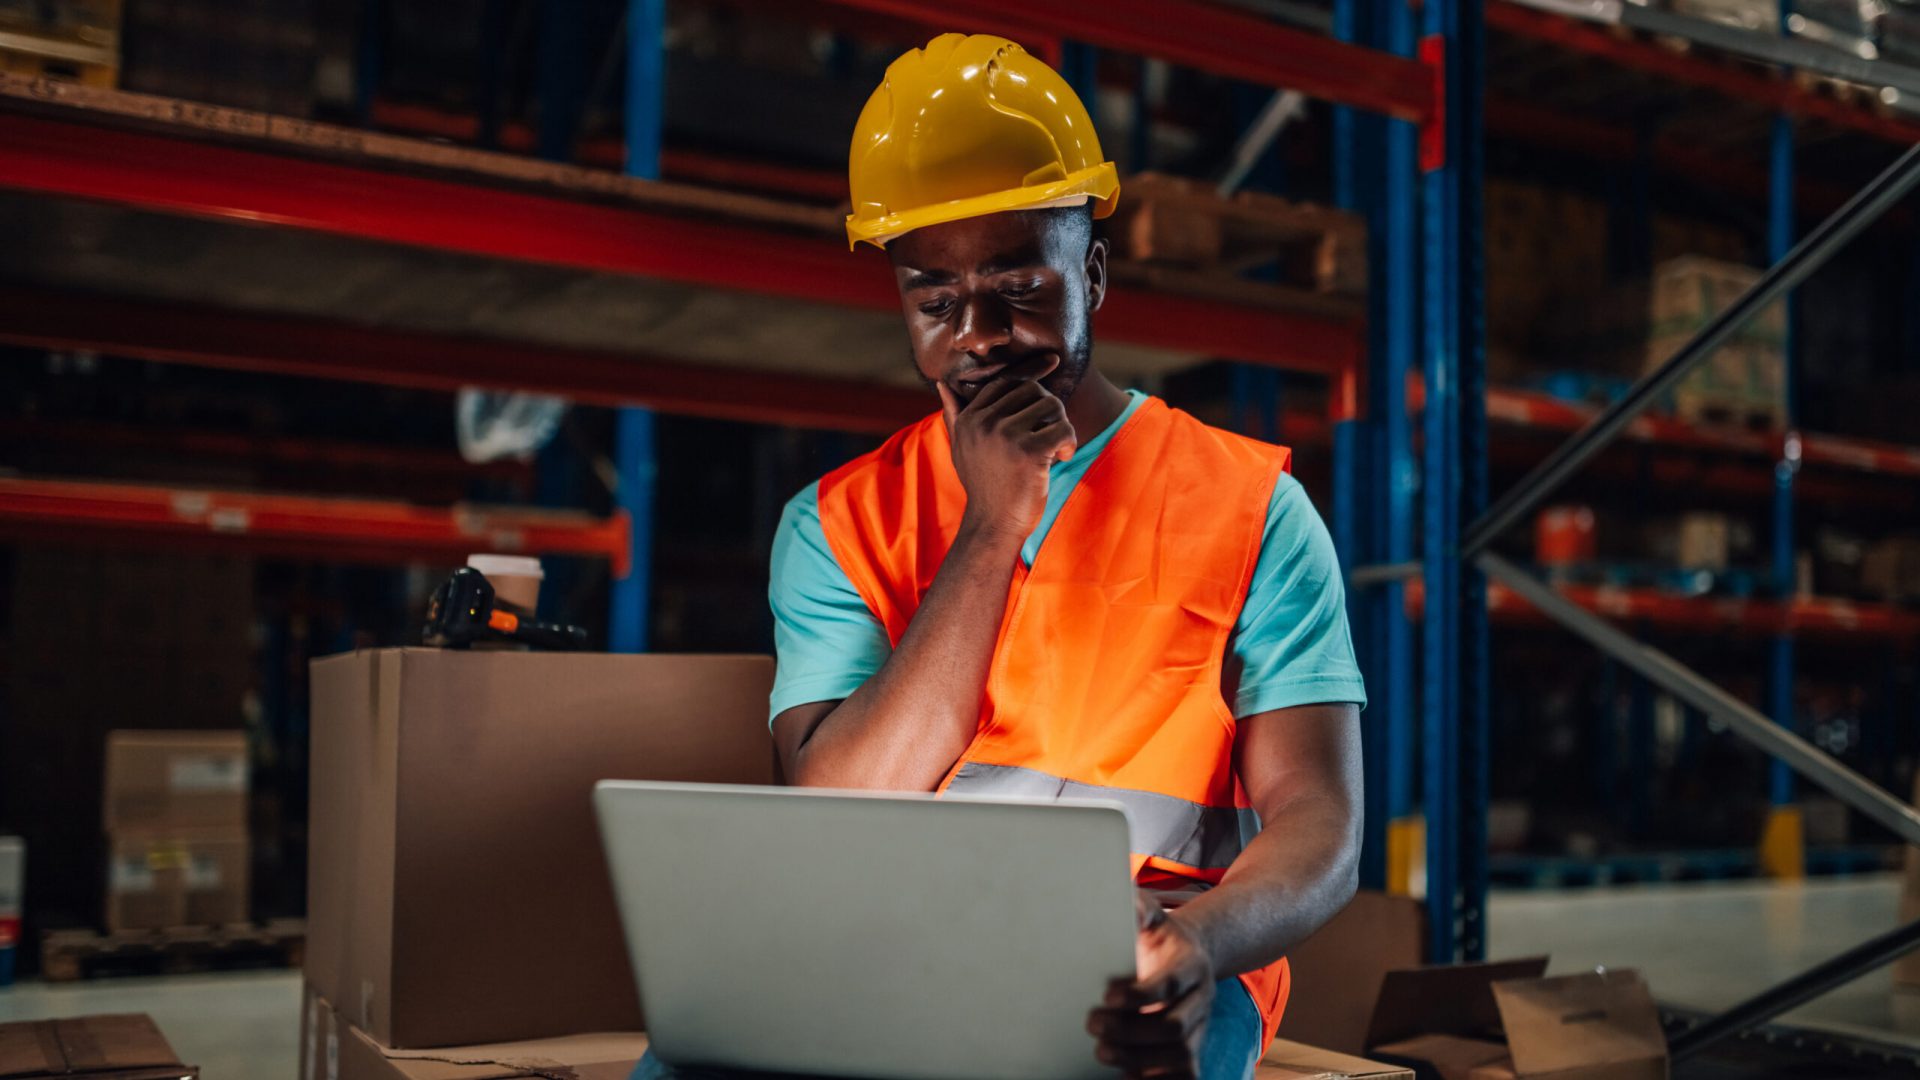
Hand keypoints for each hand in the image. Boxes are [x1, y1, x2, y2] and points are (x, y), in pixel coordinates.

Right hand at [936, 353, 1077, 541]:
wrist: (993, 525)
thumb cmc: (983, 487)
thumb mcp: (962, 448)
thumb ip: (955, 415)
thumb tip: (941, 383)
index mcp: (970, 418)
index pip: (1007, 382)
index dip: (1032, 379)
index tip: (1051, 374)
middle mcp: (984, 422)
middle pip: (1032, 390)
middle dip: (1049, 410)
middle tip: (1050, 436)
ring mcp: (1005, 435)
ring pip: (1052, 406)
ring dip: (1062, 427)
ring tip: (1055, 450)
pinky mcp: (1028, 452)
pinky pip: (1063, 428)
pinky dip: (1069, 443)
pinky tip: (1060, 459)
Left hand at [1087, 890, 1214, 1079]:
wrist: (1187, 956)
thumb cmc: (1159, 936)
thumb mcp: (1151, 915)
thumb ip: (1139, 908)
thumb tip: (1128, 904)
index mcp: (1191, 963)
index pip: (1170, 984)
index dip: (1140, 995)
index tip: (1106, 996)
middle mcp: (1202, 998)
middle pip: (1175, 1026)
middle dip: (1132, 1031)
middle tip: (1092, 1025)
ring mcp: (1201, 1027)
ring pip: (1182, 1054)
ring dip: (1139, 1058)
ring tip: (1101, 1052)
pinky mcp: (1193, 1050)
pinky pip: (1186, 1073)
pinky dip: (1156, 1079)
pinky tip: (1125, 1074)